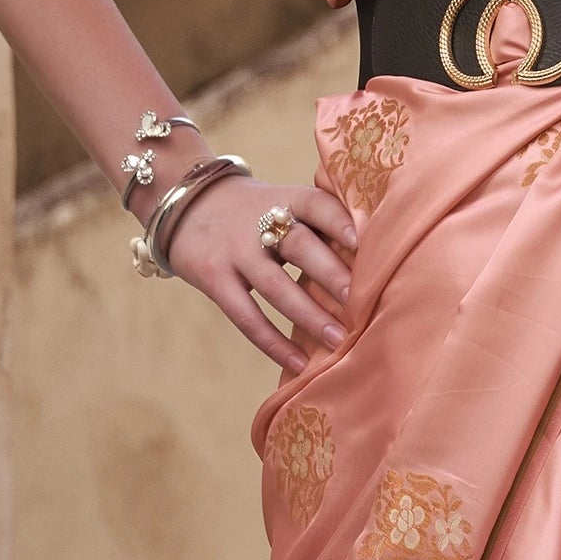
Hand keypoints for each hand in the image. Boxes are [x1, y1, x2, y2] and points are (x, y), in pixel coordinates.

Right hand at [167, 173, 357, 364]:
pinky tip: (297, 361)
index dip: (340, 221)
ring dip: (308, 315)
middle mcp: (259, 222)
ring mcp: (234, 251)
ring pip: (275, 286)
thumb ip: (318, 223)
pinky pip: (246, 315)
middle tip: (360, 300)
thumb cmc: (254, 211)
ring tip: (338, 339)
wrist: (184, 202)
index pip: (316, 205)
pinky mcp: (213, 277)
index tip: (367, 242)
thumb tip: (375, 260)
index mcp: (285, 198)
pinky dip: (272, 341)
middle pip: (298, 246)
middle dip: (330, 274)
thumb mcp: (282, 202)